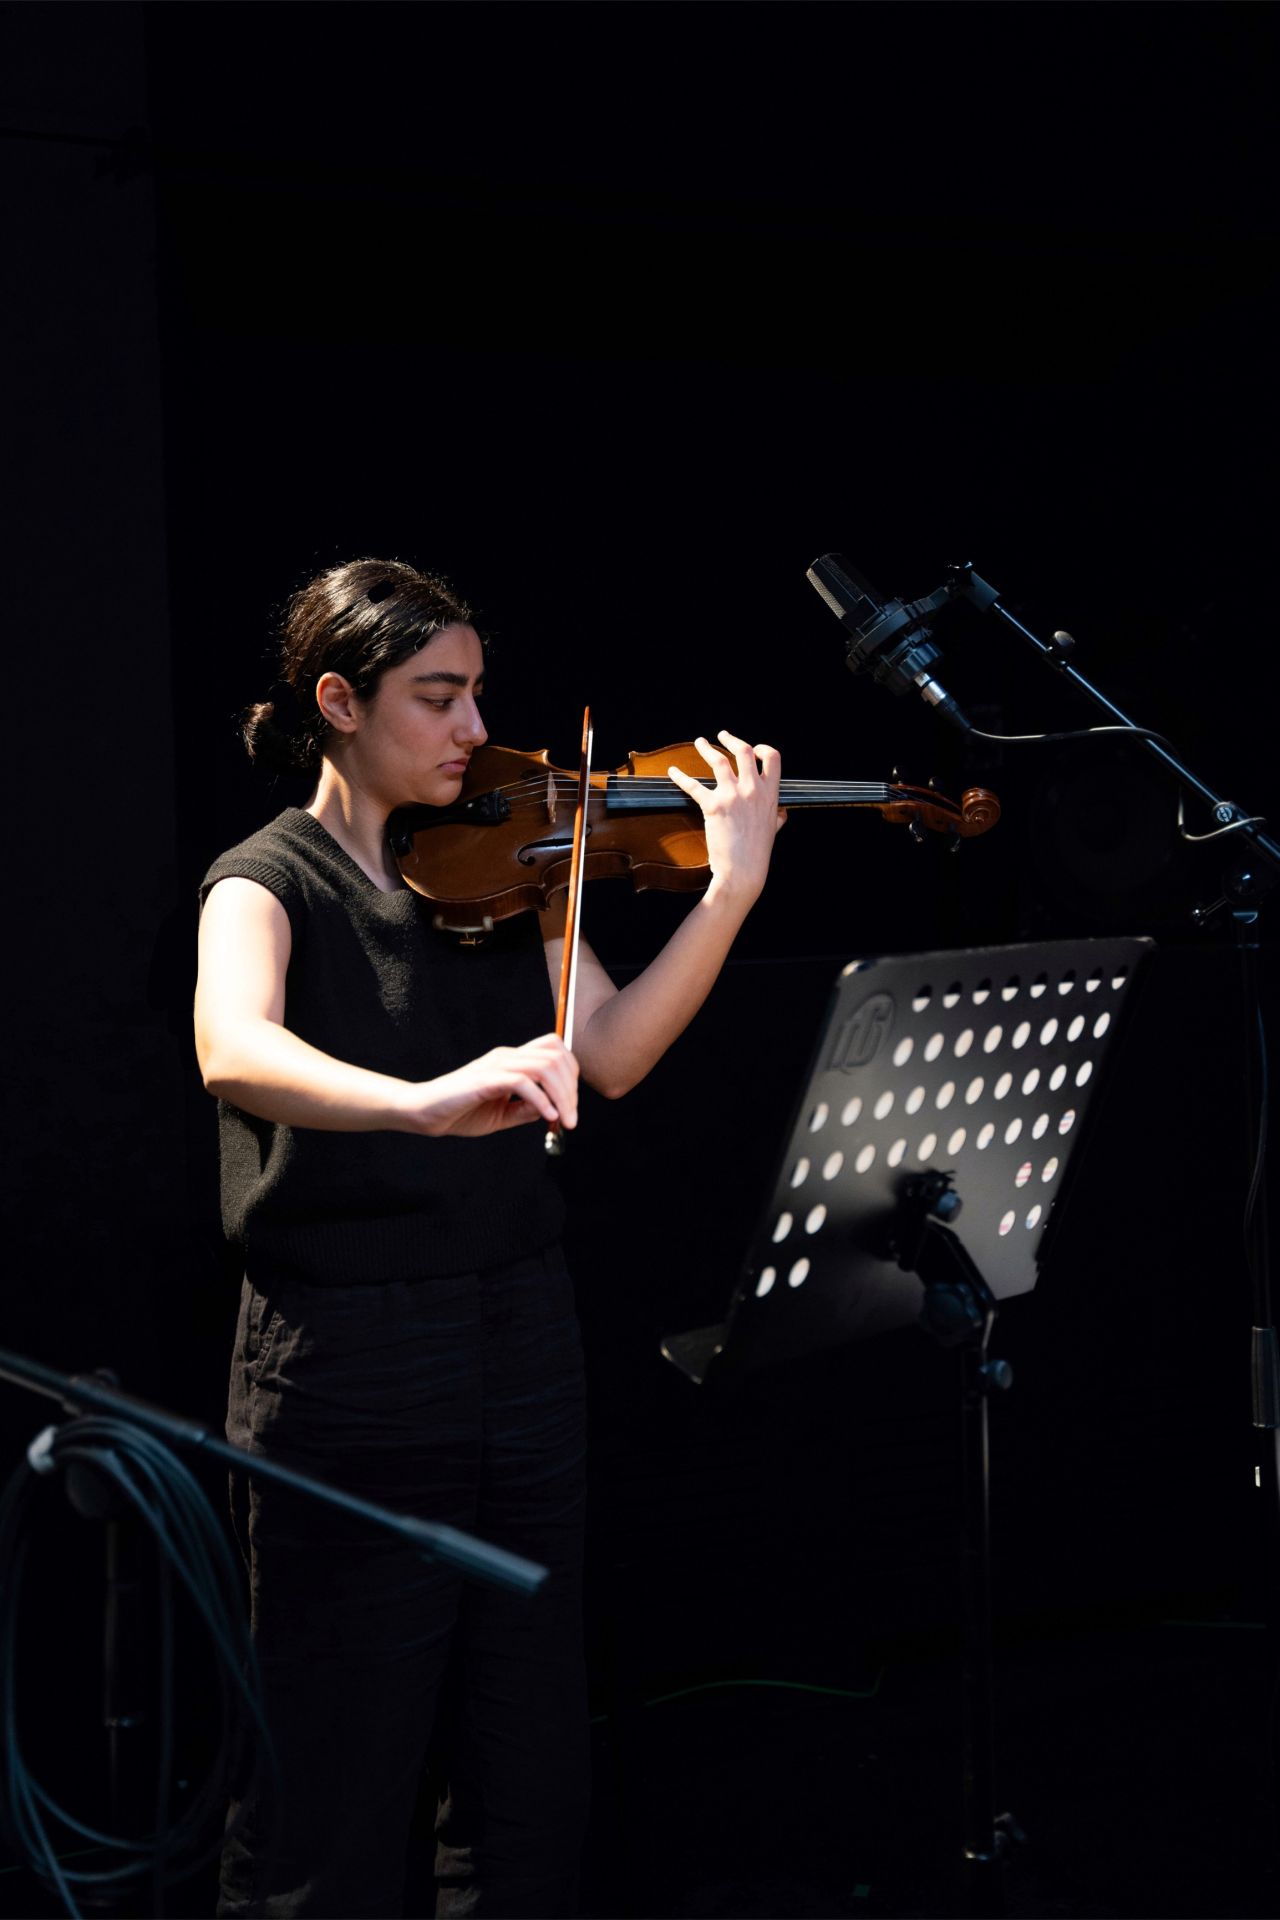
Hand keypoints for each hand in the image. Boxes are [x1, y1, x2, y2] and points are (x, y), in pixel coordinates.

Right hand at [404, 1033, 579, 1137]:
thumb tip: (554, 1109)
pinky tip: (547, 1117)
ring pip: (544, 1066)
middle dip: (571, 1087)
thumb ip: (526, 1109)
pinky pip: (523, 1082)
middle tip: (572, 1117)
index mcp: (511, 1060)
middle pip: (555, 1055)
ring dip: (562, 1095)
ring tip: (564, 1120)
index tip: (571, 1104)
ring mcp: (495, 1065)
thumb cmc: (459, 1112)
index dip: (571, 1073)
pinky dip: (542, 1100)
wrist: (424, 1114)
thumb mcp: (502, 1114)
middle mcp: (506, 1057)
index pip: (553, 1050)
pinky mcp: (484, 1079)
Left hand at [666, 730, 785, 909]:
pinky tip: (673, 771)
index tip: (753, 748)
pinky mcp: (713, 806)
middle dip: (731, 739)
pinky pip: (693, 785)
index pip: (773, 758)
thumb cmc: (757, 854)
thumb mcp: (773, 832)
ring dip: (706, 748)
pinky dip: (680, 776)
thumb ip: (777, 818)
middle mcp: (752, 790)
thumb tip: (782, 813)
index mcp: (770, 794)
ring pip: (718, 760)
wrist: (743, 872)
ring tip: (699, 742)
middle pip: (744, 751)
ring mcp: (733, 796)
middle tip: (722, 735)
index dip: (762, 748)